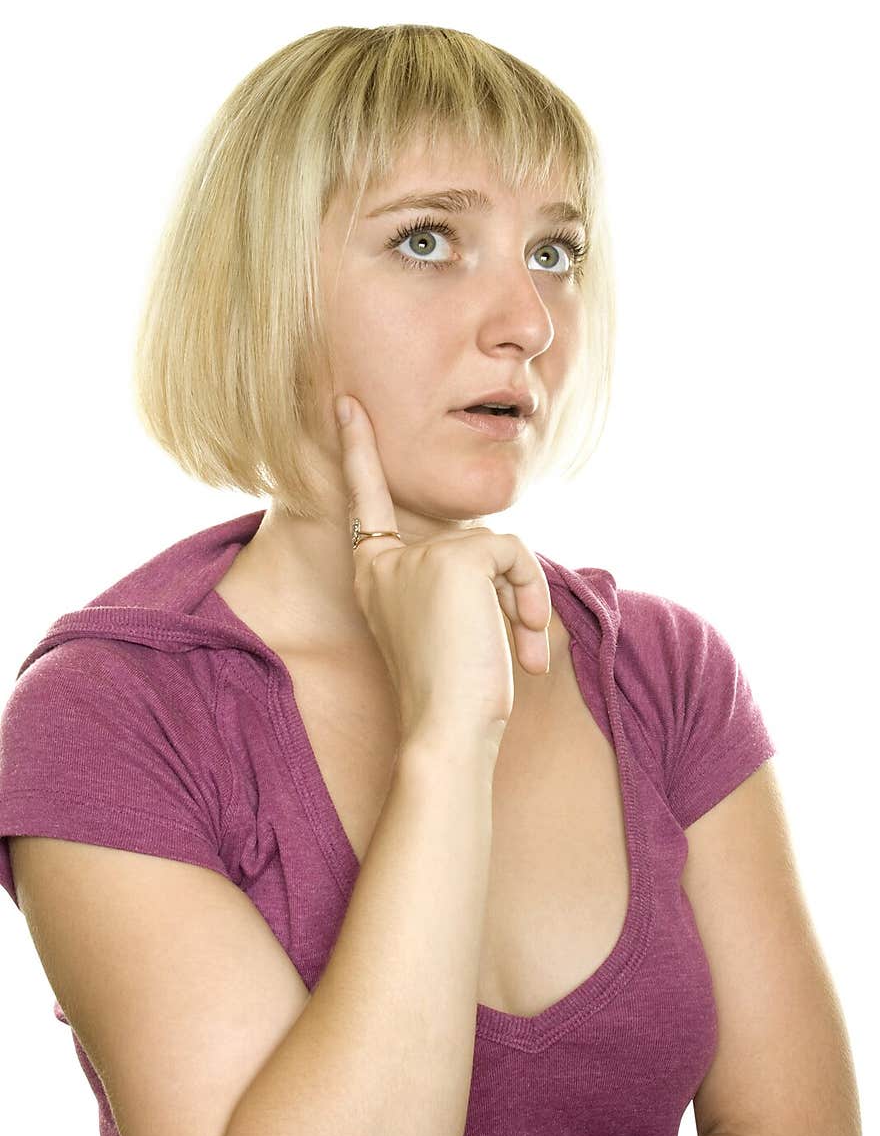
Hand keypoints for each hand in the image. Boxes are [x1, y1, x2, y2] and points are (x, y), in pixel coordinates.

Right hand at [335, 392, 551, 735]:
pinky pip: (513, 552)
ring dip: (526, 598)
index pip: (367, 501)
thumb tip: (500, 553)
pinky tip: (527, 639)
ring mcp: (416, 555)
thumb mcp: (445, 628)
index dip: (359, 451)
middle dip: (512, 587)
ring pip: (498, 547)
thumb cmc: (451, 696)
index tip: (347, 403)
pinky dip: (533, 593)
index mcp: (374, 575)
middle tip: (526, 644)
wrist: (445, 732)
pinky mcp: (454, 559)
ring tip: (527, 651)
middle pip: (471, 538)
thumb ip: (455, 580)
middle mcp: (384, 559)